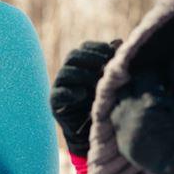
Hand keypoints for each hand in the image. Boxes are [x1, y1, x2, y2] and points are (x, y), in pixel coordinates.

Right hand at [51, 40, 121, 156]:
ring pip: (65, 72)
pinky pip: (57, 94)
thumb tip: (118, 42)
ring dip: (81, 74)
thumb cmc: (106, 103)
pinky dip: (70, 92)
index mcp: (82, 64)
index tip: (112, 53)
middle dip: (90, 59)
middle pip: (73, 56)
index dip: (97, 48)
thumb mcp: (112, 81)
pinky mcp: (55, 103)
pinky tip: (82, 94)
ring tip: (96, 82)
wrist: (95, 132)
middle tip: (105, 66)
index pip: (85, 48)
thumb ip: (112, 62)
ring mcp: (61, 87)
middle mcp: (69, 72)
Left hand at [110, 56, 173, 173]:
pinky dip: (126, 113)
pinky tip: (139, 112)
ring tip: (144, 94)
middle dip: (137, 81)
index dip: (154, 68)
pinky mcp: (122, 145)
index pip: (144, 72)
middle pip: (125, 86)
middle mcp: (129, 116)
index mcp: (148, 102)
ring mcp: (123, 132)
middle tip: (150, 79)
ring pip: (117, 103)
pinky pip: (117, 121)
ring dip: (128, 96)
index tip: (161, 68)